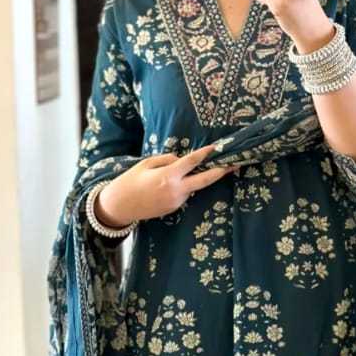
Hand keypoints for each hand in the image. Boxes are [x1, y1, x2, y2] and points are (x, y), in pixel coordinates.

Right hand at [96, 144, 236, 226]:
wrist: (120, 206)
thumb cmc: (130, 181)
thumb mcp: (146, 164)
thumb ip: (167, 160)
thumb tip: (181, 160)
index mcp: (169, 176)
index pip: (192, 162)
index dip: (206, 154)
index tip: (217, 148)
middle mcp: (177, 190)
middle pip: (205, 180)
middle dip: (221, 172)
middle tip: (235, 165)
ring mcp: (177, 201)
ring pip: (193, 186)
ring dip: (197, 178)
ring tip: (200, 169)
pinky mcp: (174, 208)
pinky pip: (184, 193)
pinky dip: (184, 185)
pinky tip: (173, 183)